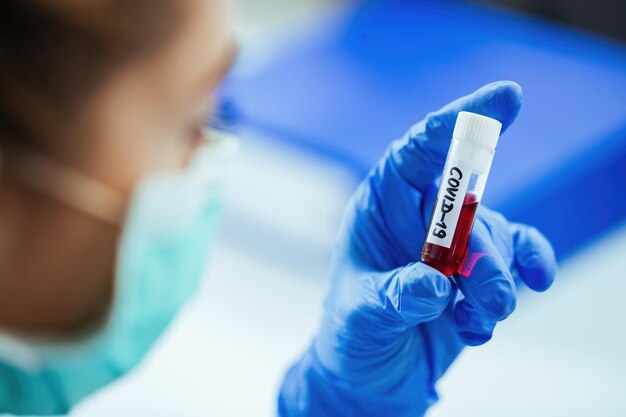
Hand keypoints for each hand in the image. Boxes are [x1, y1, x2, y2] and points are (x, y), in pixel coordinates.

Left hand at [278, 81, 556, 416]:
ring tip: (477, 320)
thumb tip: (434, 284)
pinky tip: (513, 300)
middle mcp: (419, 216)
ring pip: (495, 238)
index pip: (420, 149)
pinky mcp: (476, 272)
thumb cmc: (351, 337)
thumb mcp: (360, 318)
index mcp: (380, 206)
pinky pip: (518, 256)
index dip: (460, 120)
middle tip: (488, 299)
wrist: (369, 379)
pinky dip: (523, 276)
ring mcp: (451, 244)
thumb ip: (392, 298)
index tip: (508, 98)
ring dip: (496, 283)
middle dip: (484, 254)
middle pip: (469, 206)